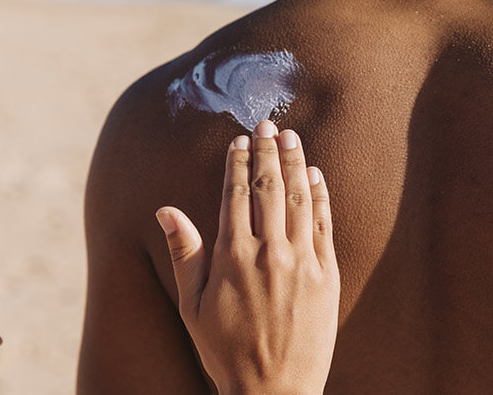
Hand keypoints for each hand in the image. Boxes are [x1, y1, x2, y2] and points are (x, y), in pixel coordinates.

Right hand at [156, 120, 339, 394]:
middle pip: (269, 187)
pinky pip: (325, 224)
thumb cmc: (226, 350)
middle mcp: (269, 251)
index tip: (241, 139)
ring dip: (296, 162)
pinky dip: (321, 195)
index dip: (239, 162)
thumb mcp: (192, 305)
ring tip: (292, 136)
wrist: (275, 391)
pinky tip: (316, 175)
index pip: (236, 194)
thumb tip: (166, 209)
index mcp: (233, 256)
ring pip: (300, 198)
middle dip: (268, 150)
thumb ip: (185, 252)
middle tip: (269, 123)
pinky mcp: (326, 274)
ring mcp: (302, 261)